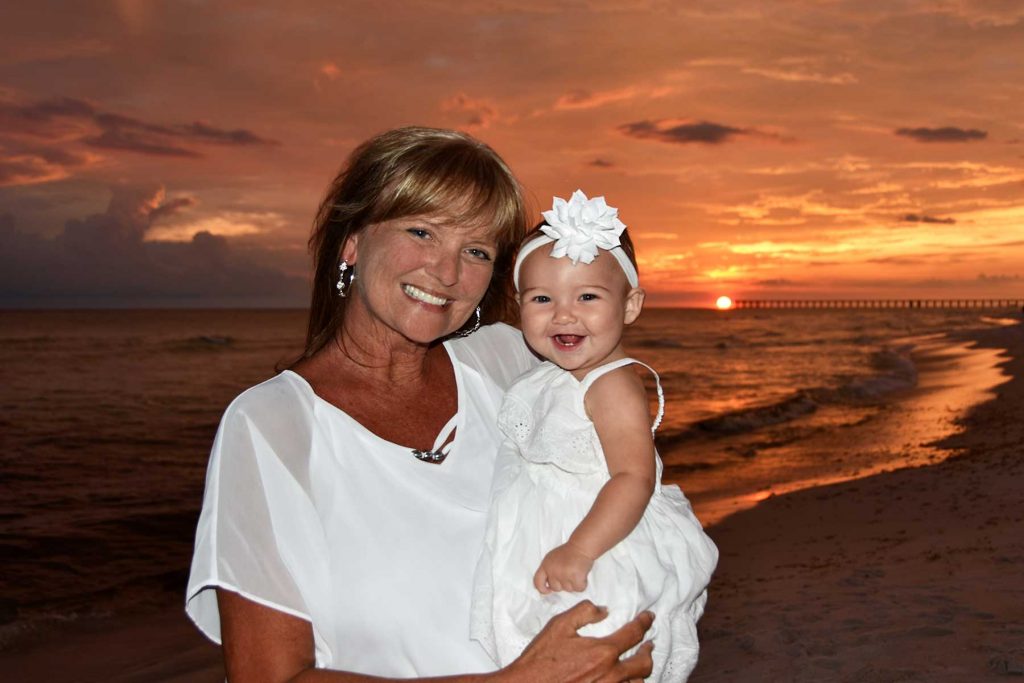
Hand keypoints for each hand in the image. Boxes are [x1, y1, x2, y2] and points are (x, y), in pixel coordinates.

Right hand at [502, 600, 653, 682]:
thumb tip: (603, 610)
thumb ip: (584, 612)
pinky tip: (625, 679)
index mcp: (603, 652)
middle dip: (649, 651)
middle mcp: (610, 674)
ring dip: (641, 671)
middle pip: (643, 663)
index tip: (648, 617)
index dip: (644, 623)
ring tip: (639, 663)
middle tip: (649, 644)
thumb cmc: (542, 657)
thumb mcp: (559, 625)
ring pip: (637, 682)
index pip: (633, 634)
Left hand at [534, 543, 594, 593]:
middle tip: (568, 573)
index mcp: (545, 566)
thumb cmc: (569, 551)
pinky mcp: (575, 578)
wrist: (581, 546)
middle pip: (555, 588)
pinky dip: (582, 584)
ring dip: (573, 583)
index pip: (538, 582)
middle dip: (562, 584)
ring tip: (575, 571)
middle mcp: (553, 571)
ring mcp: (564, 575)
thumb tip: (547, 584)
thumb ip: (548, 570)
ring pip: (568, 589)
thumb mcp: (551, 558)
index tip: (548, 590)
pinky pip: (578, 588)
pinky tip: (581, 574)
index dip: (542, 589)